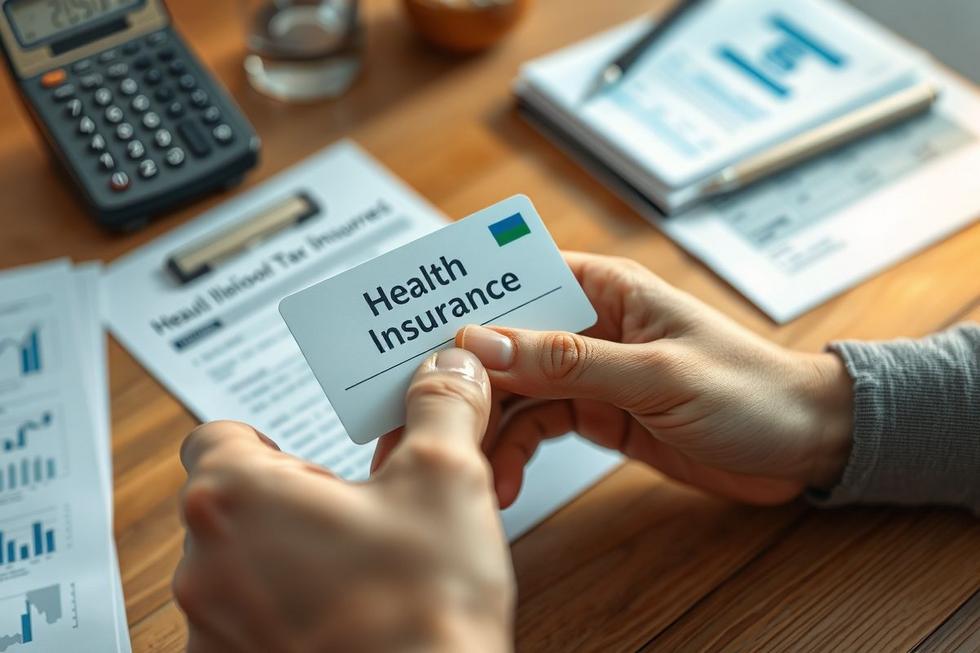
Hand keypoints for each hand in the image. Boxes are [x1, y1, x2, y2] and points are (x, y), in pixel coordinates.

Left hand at [174, 349, 513, 652]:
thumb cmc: (423, 610)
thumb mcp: (446, 479)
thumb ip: (440, 407)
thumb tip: (449, 367)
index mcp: (237, 496)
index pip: (218, 435)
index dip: (273, 441)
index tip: (315, 459)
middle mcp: (203, 564)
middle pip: (234, 502)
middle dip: (294, 502)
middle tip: (360, 515)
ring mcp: (211, 628)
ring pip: (243, 564)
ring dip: (290, 557)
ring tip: (362, 568)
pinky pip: (248, 619)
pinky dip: (286, 610)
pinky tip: (348, 617)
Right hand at [455, 252, 853, 507]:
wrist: (806, 447)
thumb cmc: (752, 391)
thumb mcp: (658, 374)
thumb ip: (570, 362)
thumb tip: (482, 342)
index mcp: (607, 290)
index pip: (519, 277)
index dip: (466, 299)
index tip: (412, 329)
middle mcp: (590, 325)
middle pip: (505, 341)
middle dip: (463, 377)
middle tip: (417, 414)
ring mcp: (590, 372)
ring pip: (514, 391)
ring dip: (488, 427)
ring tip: (471, 465)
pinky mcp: (595, 414)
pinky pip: (537, 427)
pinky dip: (516, 452)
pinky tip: (505, 479)